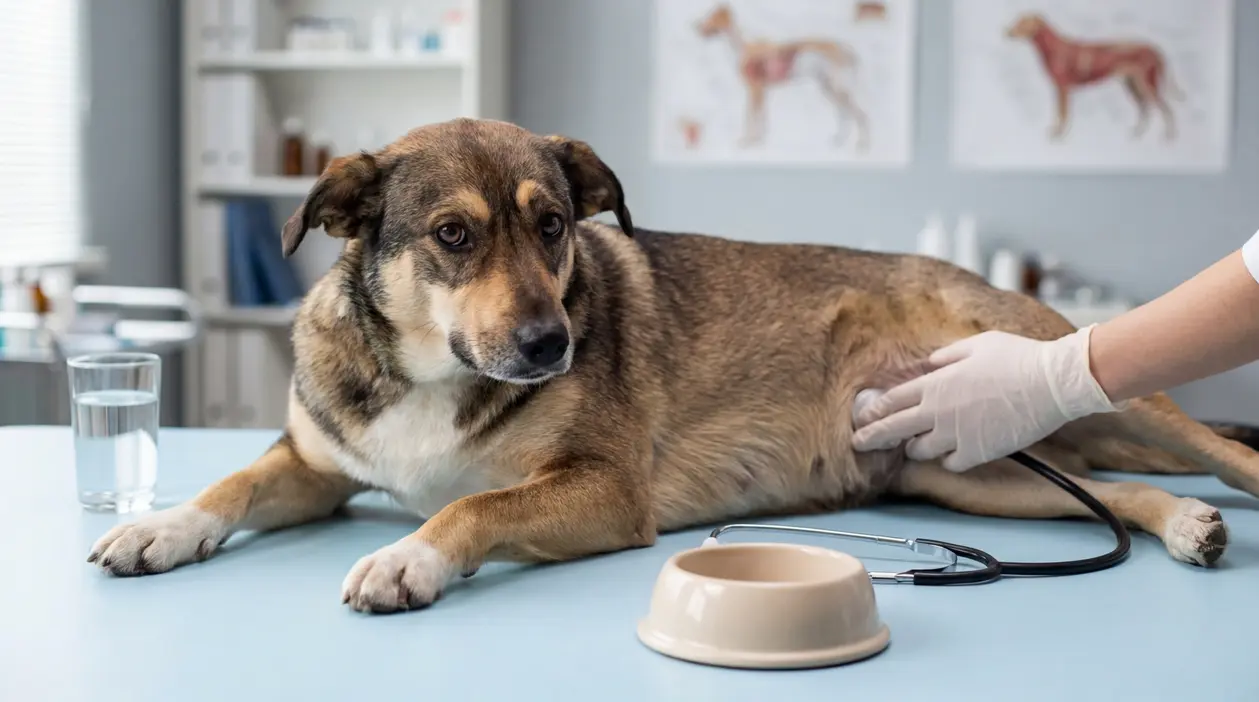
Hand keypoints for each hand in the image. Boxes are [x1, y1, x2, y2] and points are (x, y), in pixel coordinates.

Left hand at [851, 327, 1121, 471]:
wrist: (1052, 382)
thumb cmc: (1017, 357)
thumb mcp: (975, 345)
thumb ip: (945, 357)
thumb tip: (927, 365)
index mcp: (936, 383)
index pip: (892, 400)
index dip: (873, 411)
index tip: (861, 417)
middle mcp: (939, 411)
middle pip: (893, 429)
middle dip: (871, 437)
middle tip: (858, 443)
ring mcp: (956, 434)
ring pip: (919, 450)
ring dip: (915, 447)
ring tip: (914, 444)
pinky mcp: (977, 453)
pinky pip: (950, 463)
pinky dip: (947, 460)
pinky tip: (950, 453)